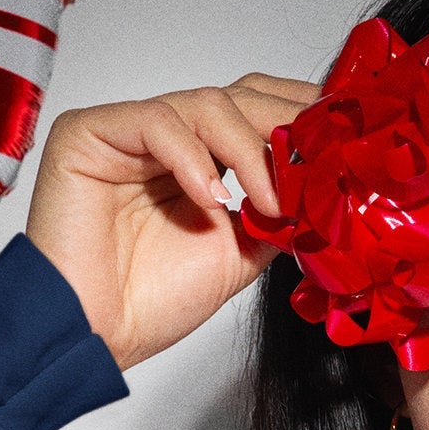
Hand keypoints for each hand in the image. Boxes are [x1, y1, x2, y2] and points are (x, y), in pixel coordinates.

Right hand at [25, 78, 317, 370]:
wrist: (97, 332)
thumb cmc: (151, 301)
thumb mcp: (241, 255)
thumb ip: (274, 216)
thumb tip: (322, 190)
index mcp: (201, 160)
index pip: (254, 111)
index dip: (296, 113)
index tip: (339, 131)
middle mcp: (168, 140)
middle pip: (237, 97)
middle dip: (284, 122)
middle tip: (317, 154)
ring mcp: (129, 132)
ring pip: (205, 104)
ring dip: (247, 149)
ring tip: (267, 201)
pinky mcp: (89, 132)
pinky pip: (156, 121)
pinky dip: (192, 156)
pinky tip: (211, 197)